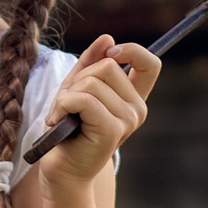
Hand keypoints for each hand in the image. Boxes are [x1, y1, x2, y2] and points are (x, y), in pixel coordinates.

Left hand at [35, 35, 159, 189]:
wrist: (61, 169)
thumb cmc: (67, 129)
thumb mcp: (76, 88)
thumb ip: (91, 62)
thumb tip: (107, 38)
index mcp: (133, 97)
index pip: (150, 63)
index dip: (132, 50)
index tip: (110, 54)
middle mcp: (137, 108)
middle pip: (108, 65)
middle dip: (79, 79)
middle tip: (68, 103)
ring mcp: (128, 120)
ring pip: (92, 82)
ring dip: (66, 96)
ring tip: (62, 116)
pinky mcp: (112, 130)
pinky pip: (84, 99)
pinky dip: (62, 106)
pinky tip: (57, 122)